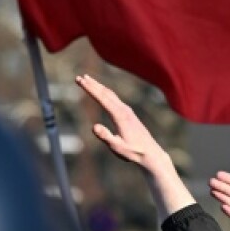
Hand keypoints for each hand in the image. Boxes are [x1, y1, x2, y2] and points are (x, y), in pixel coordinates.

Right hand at [78, 75, 194, 220]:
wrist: (150, 153)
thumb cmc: (133, 152)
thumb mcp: (117, 147)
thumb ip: (105, 136)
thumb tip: (94, 127)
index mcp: (120, 116)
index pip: (102, 98)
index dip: (90, 89)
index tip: (80, 81)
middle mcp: (124, 110)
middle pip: (106, 93)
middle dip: (92, 84)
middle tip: (79, 77)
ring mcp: (127, 110)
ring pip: (110, 94)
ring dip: (98, 86)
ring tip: (87, 80)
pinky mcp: (128, 113)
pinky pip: (114, 98)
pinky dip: (105, 92)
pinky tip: (102, 91)